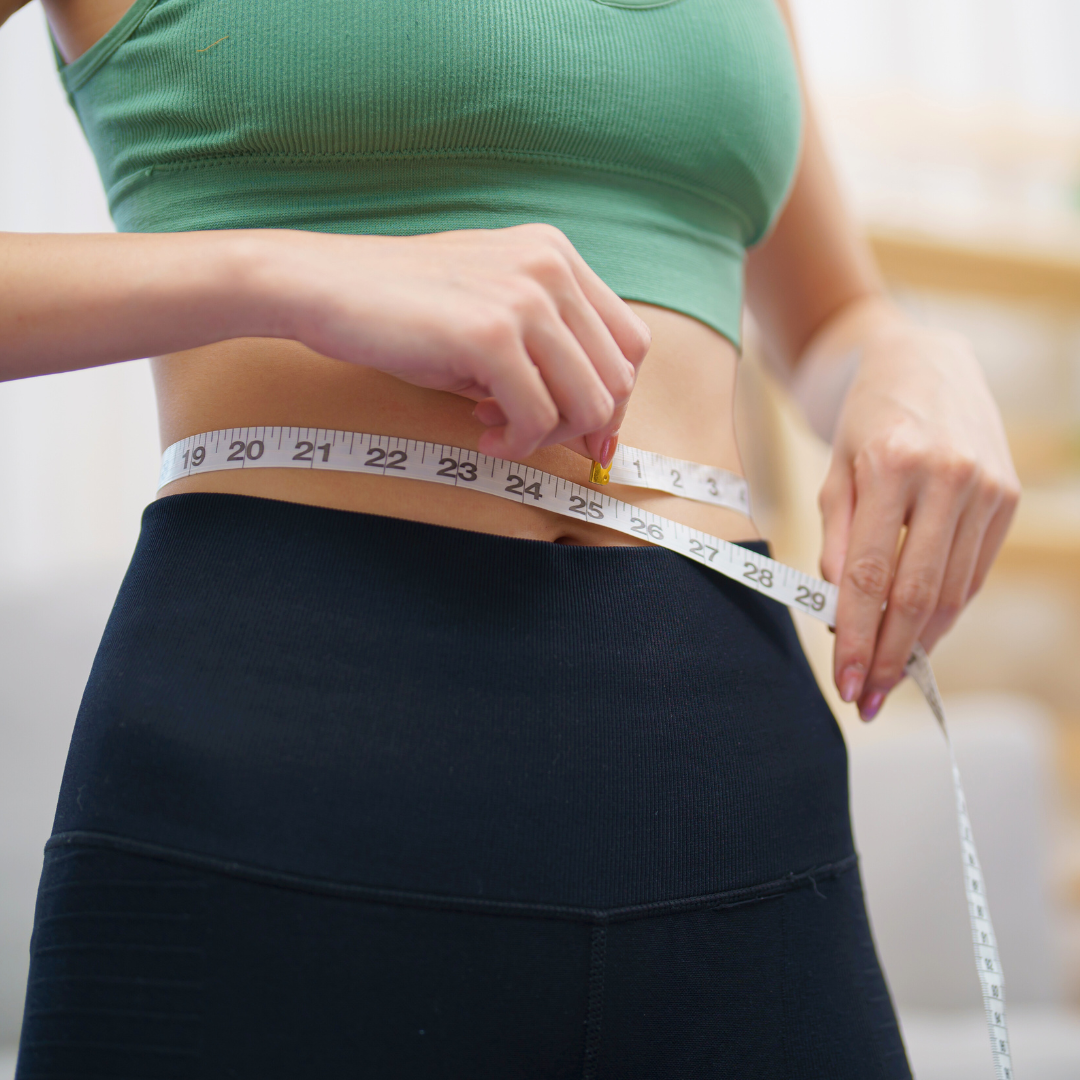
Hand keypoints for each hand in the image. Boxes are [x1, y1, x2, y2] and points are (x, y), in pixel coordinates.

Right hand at [273, 224, 650, 463]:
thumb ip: (548, 355)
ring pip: (590, 404)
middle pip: (618, 379)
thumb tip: (599, 432)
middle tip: (527, 434)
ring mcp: (525, 298)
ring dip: (548, 437)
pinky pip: (538, 418)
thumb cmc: (404, 309)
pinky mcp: (491, 335)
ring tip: (498, 431)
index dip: (616, 399)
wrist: (325, 287)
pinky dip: (516, 444)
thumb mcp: (490, 315)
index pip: (630, 342)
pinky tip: (482, 435)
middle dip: (581, 426)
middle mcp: (552, 268)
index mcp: (557, 255)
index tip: (585, 435)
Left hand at [812, 302, 1019, 718]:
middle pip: (917, 593)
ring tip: (891, 676)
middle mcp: (948, 476)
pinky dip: (946, 610)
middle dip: (891, 655)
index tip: (847, 681)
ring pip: (952, 590)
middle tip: (868, 697)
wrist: (922, 364)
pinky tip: (920, 636)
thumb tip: (839, 610)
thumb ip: (836, 541)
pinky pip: (974, 572)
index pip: (871, 575)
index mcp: (893, 465)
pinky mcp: (1008, 496)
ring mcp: (987, 487)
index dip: (858, 637)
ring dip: (920, 643)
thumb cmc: (865, 423)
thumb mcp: (834, 473)